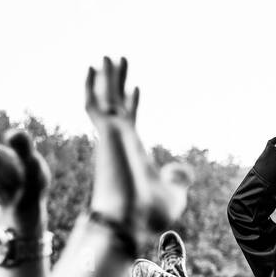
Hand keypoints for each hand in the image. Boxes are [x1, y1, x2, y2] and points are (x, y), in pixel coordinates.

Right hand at [85, 56, 174, 237]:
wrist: (130, 220)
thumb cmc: (150, 215)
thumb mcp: (173, 196)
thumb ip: (177, 181)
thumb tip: (181, 170)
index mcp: (133, 155)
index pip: (131, 123)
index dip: (132, 104)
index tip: (135, 88)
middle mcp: (119, 143)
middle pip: (116, 106)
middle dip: (117, 83)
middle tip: (119, 60)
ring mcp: (111, 138)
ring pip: (105, 99)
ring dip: (108, 77)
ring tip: (110, 55)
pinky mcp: (106, 133)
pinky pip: (96, 104)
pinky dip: (93, 85)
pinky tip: (96, 66)